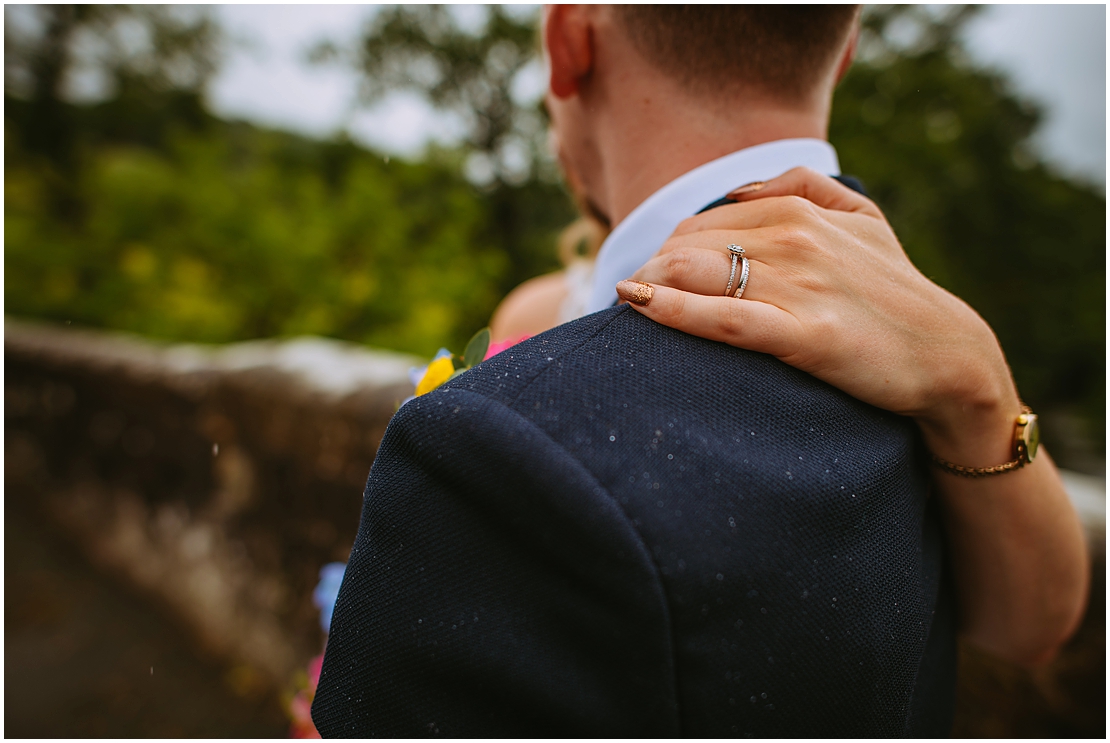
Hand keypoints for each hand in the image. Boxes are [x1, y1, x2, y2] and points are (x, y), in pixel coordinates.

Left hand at [618, 167, 1020, 466]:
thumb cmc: (894, 290)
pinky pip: (723, 318)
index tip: (652, 277)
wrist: (947, 355)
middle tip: (637, 296)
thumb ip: (804, 186)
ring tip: (632, 305)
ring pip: (696, 273)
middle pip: (687, 245)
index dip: (667, 250)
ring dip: (651, 285)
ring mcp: (799, 286)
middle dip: (653, 269)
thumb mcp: (863, 219)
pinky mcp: (804, 334)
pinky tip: (638, 302)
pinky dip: (673, 309)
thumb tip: (736, 190)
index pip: (701, 223)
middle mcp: (794, 239)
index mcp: (799, 211)